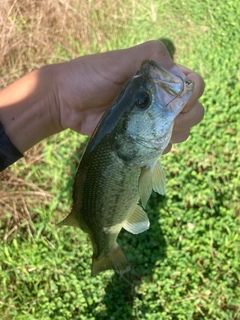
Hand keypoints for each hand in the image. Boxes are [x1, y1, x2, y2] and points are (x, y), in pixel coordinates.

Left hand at [54, 40, 203, 152]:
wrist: (66, 103)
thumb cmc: (90, 76)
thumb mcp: (120, 60)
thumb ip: (151, 58)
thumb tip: (178, 76)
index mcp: (161, 77)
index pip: (195, 86)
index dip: (192, 95)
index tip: (174, 101)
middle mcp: (162, 99)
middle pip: (194, 112)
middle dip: (186, 117)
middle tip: (163, 118)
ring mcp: (153, 120)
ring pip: (183, 131)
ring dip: (174, 133)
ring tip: (150, 129)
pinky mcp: (141, 138)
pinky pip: (164, 147)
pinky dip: (160, 147)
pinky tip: (143, 141)